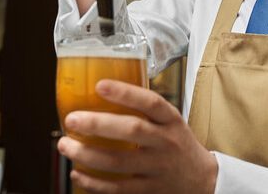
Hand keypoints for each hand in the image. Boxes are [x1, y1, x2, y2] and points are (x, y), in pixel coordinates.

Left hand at [57, 80, 217, 193]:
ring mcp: (157, 168)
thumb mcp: (172, 122)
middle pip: (131, 131)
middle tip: (72, 119)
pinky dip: (94, 183)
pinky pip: (117, 188)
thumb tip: (105, 90)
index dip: (125, 93)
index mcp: (171, 121)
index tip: (99, 85)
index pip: (151, 102)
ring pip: (118, 162)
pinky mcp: (148, 190)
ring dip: (87, 154)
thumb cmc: (179, 144)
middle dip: (98, 124)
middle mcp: (165, 142)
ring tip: (65, 145)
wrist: (202, 180)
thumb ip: (146, 110)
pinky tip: (77, 173)